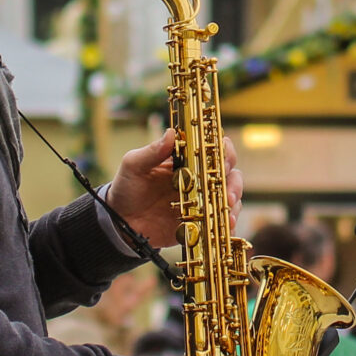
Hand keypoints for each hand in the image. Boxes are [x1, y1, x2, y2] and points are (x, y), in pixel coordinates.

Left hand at [107, 130, 242, 250]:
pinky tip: (227, 222)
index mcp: (184, 160)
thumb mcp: (134, 166)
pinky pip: (220, 219)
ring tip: (228, 204)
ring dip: (234, 197)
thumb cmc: (127, 189)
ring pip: (228, 194)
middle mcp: (197, 178)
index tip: (222, 154)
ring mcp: (201, 200)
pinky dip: (228, 219)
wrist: (121, 223)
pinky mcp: (200, 220)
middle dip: (232, 177)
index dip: (222, 149)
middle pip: (227, 172)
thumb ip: (151, 151)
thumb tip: (170, 133)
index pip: (210, 149)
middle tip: (227, 184)